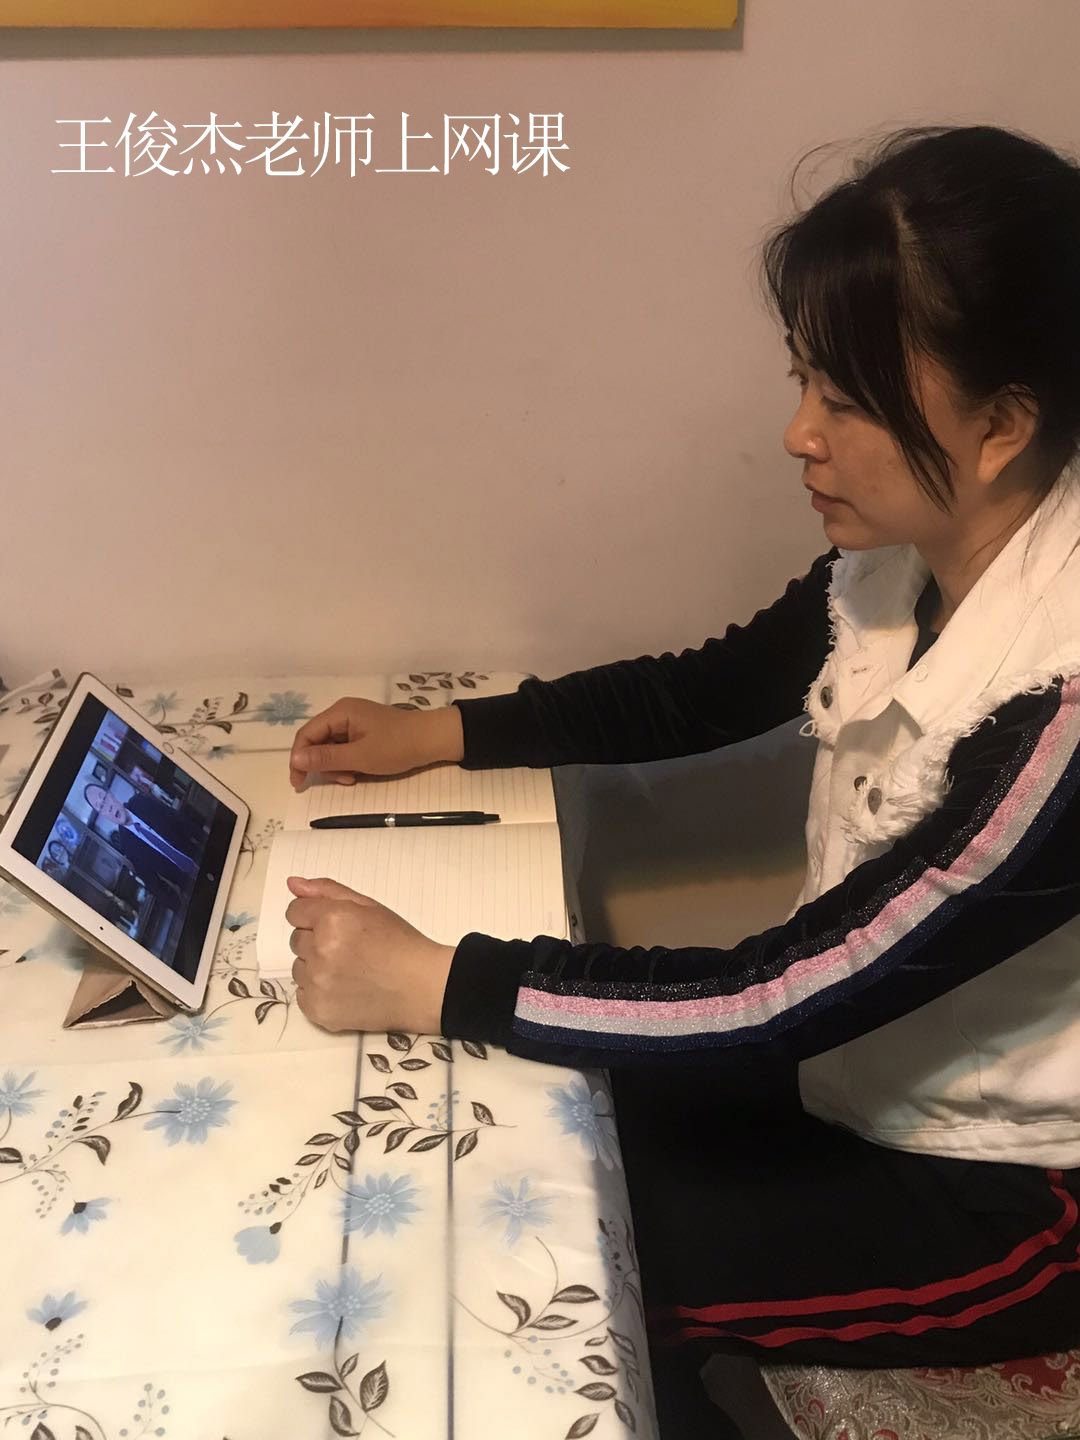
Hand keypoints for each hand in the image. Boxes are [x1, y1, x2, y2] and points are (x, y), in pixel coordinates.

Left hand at [285, 875, 454, 1034]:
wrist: (422, 988)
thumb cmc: (400, 944)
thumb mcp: (369, 906)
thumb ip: (327, 891)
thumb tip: (293, 884)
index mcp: (332, 919)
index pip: (295, 911)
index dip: (314, 916)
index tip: (334, 926)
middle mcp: (320, 950)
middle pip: (296, 940)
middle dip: (316, 941)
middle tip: (350, 949)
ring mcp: (317, 983)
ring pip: (299, 968)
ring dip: (316, 967)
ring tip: (350, 971)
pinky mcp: (318, 1010)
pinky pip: (303, 995)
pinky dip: (319, 992)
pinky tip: (346, 989)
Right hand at [289, 696, 463, 790]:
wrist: (432, 740)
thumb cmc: (397, 746)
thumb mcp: (360, 756)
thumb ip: (326, 758)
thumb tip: (294, 759)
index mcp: (340, 712)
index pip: (306, 734)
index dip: (298, 759)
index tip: (298, 783)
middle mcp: (343, 714)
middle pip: (317, 741)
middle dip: (323, 764)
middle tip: (340, 781)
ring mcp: (353, 723)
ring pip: (330, 748)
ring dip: (336, 767)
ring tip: (353, 778)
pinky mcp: (362, 733)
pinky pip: (344, 749)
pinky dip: (347, 763)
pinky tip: (357, 773)